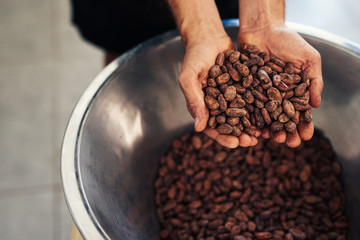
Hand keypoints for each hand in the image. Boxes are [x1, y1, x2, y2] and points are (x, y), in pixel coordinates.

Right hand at [178, 35, 259, 147]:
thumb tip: (199, 128)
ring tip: (263, 133)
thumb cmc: (194, 56)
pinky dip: (260, 107)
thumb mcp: (189, 78)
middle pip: (230, 124)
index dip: (223, 137)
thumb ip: (194, 101)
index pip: (212, 128)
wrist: (208, 37)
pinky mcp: (242, 86)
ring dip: (252, 125)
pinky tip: (270, 113)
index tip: (235, 144)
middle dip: (241, 135)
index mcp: (202, 106)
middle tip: (252, 142)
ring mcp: (230, 95)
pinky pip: (252, 99)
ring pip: (243, 114)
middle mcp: (217, 104)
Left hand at [238, 24, 322, 146]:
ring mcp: (260, 94)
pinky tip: (254, 129)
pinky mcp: (245, 90)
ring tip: (272, 139)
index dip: (303, 124)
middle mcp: (277, 96)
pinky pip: (248, 107)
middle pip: (282, 118)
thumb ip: (314, 80)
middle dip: (286, 131)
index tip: (305, 136)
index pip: (300, 112)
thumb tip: (316, 105)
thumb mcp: (308, 58)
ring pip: (265, 116)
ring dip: (269, 129)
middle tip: (288, 142)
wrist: (262, 28)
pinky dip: (251, 118)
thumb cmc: (288, 41)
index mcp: (294, 91)